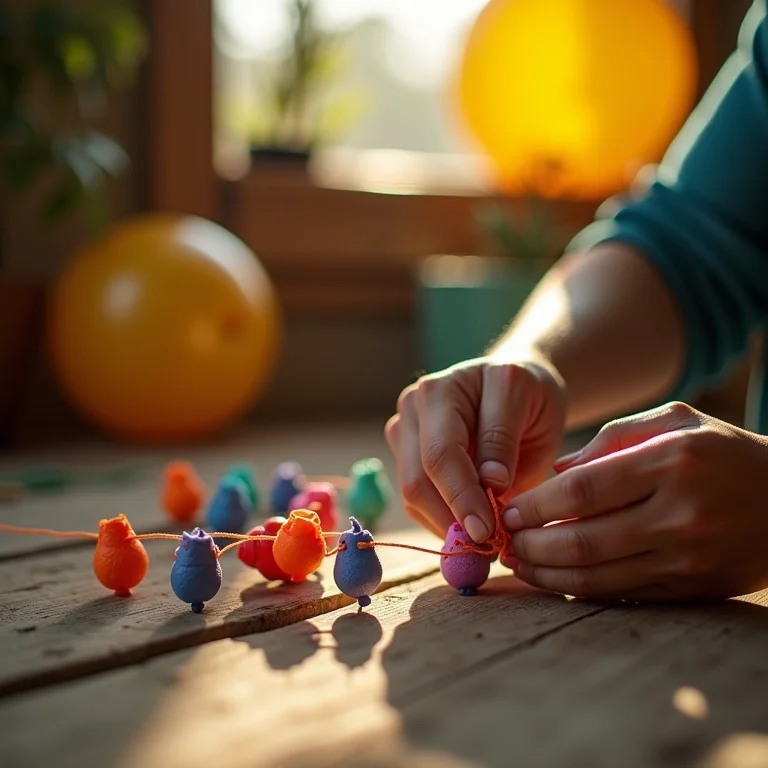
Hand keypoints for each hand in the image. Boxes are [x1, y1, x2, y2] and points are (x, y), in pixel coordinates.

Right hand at [385, 357, 565, 541]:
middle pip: (418, 477)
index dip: (462, 497)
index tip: (487, 532)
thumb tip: (489, 485)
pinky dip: (442, 519)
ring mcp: (404, 426)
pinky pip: (415, 499)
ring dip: (447, 523)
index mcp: (445, 387)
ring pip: (412, 492)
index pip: (442, 453)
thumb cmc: (529, 399)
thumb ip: (505, 443)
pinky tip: (470, 522)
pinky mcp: (402, 451)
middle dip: (452, 518)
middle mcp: (415, 404)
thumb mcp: (535, 410)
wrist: (512, 387)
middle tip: (485, 547)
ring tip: (485, 536)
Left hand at [503, 402, 767, 600]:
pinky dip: (579, 589)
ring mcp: (687, 558)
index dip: (537, 506)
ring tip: (517, 563)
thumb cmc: (723, 452)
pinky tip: (553, 579)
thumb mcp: (675, 421)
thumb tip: (556, 471)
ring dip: (546, 574)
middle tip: (504, 540)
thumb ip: (611, 439)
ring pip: (597, 576)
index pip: (584, 492)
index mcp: (671, 463)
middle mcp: (679, 514)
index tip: (509, 510)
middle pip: (582, 541)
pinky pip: (621, 594)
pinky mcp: (691, 589)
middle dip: (531, 545)